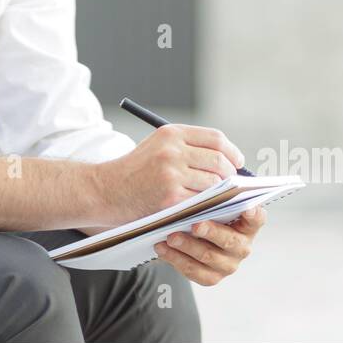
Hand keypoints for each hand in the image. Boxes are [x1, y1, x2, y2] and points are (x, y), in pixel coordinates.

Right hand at [93, 123, 244, 226]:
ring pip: (214, 183)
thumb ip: (188, 148)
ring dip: (220, 194)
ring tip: (216, 198)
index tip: (237, 163)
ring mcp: (171, 174)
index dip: (232, 152)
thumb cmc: (135, 171)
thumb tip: (228, 160)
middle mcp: (172, 150)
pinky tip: (204, 209)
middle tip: (231, 185)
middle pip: (219, 160)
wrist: (106, 190)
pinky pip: (202, 201)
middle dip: (230, 175)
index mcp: (171, 133)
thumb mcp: (158, 146)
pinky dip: (207, 206)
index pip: (216, 138)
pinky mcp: (170, 197)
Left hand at [154, 205, 266, 285]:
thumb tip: (204, 191)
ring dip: (187, 246)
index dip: (253, 214)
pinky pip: (193, 271)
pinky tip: (162, 248)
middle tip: (194, 225)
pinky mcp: (212, 277)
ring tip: (171, 237)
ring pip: (208, 257)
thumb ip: (215, 200)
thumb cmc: (208, 216)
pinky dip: (175, 259)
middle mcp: (242, 247)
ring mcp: (228, 264)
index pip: (256, 219)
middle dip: (211, 232)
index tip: (246, 207)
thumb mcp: (214, 206)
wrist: (196, 237)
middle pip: (229, 241)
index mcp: (248, 226)